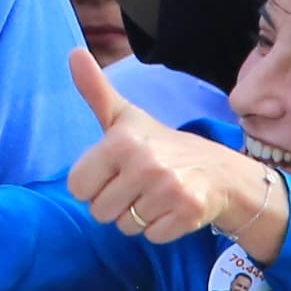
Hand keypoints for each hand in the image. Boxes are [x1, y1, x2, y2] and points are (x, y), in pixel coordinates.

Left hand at [62, 53, 280, 255]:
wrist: (217, 169)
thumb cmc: (159, 144)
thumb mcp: (124, 117)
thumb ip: (95, 90)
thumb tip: (73, 53)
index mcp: (122, 141)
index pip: (78, 187)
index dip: (93, 184)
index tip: (113, 172)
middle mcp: (146, 164)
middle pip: (99, 211)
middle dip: (115, 203)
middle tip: (137, 185)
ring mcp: (169, 190)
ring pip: (126, 226)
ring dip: (138, 216)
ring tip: (155, 195)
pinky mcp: (188, 213)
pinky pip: (153, 237)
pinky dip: (160, 228)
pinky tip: (172, 208)